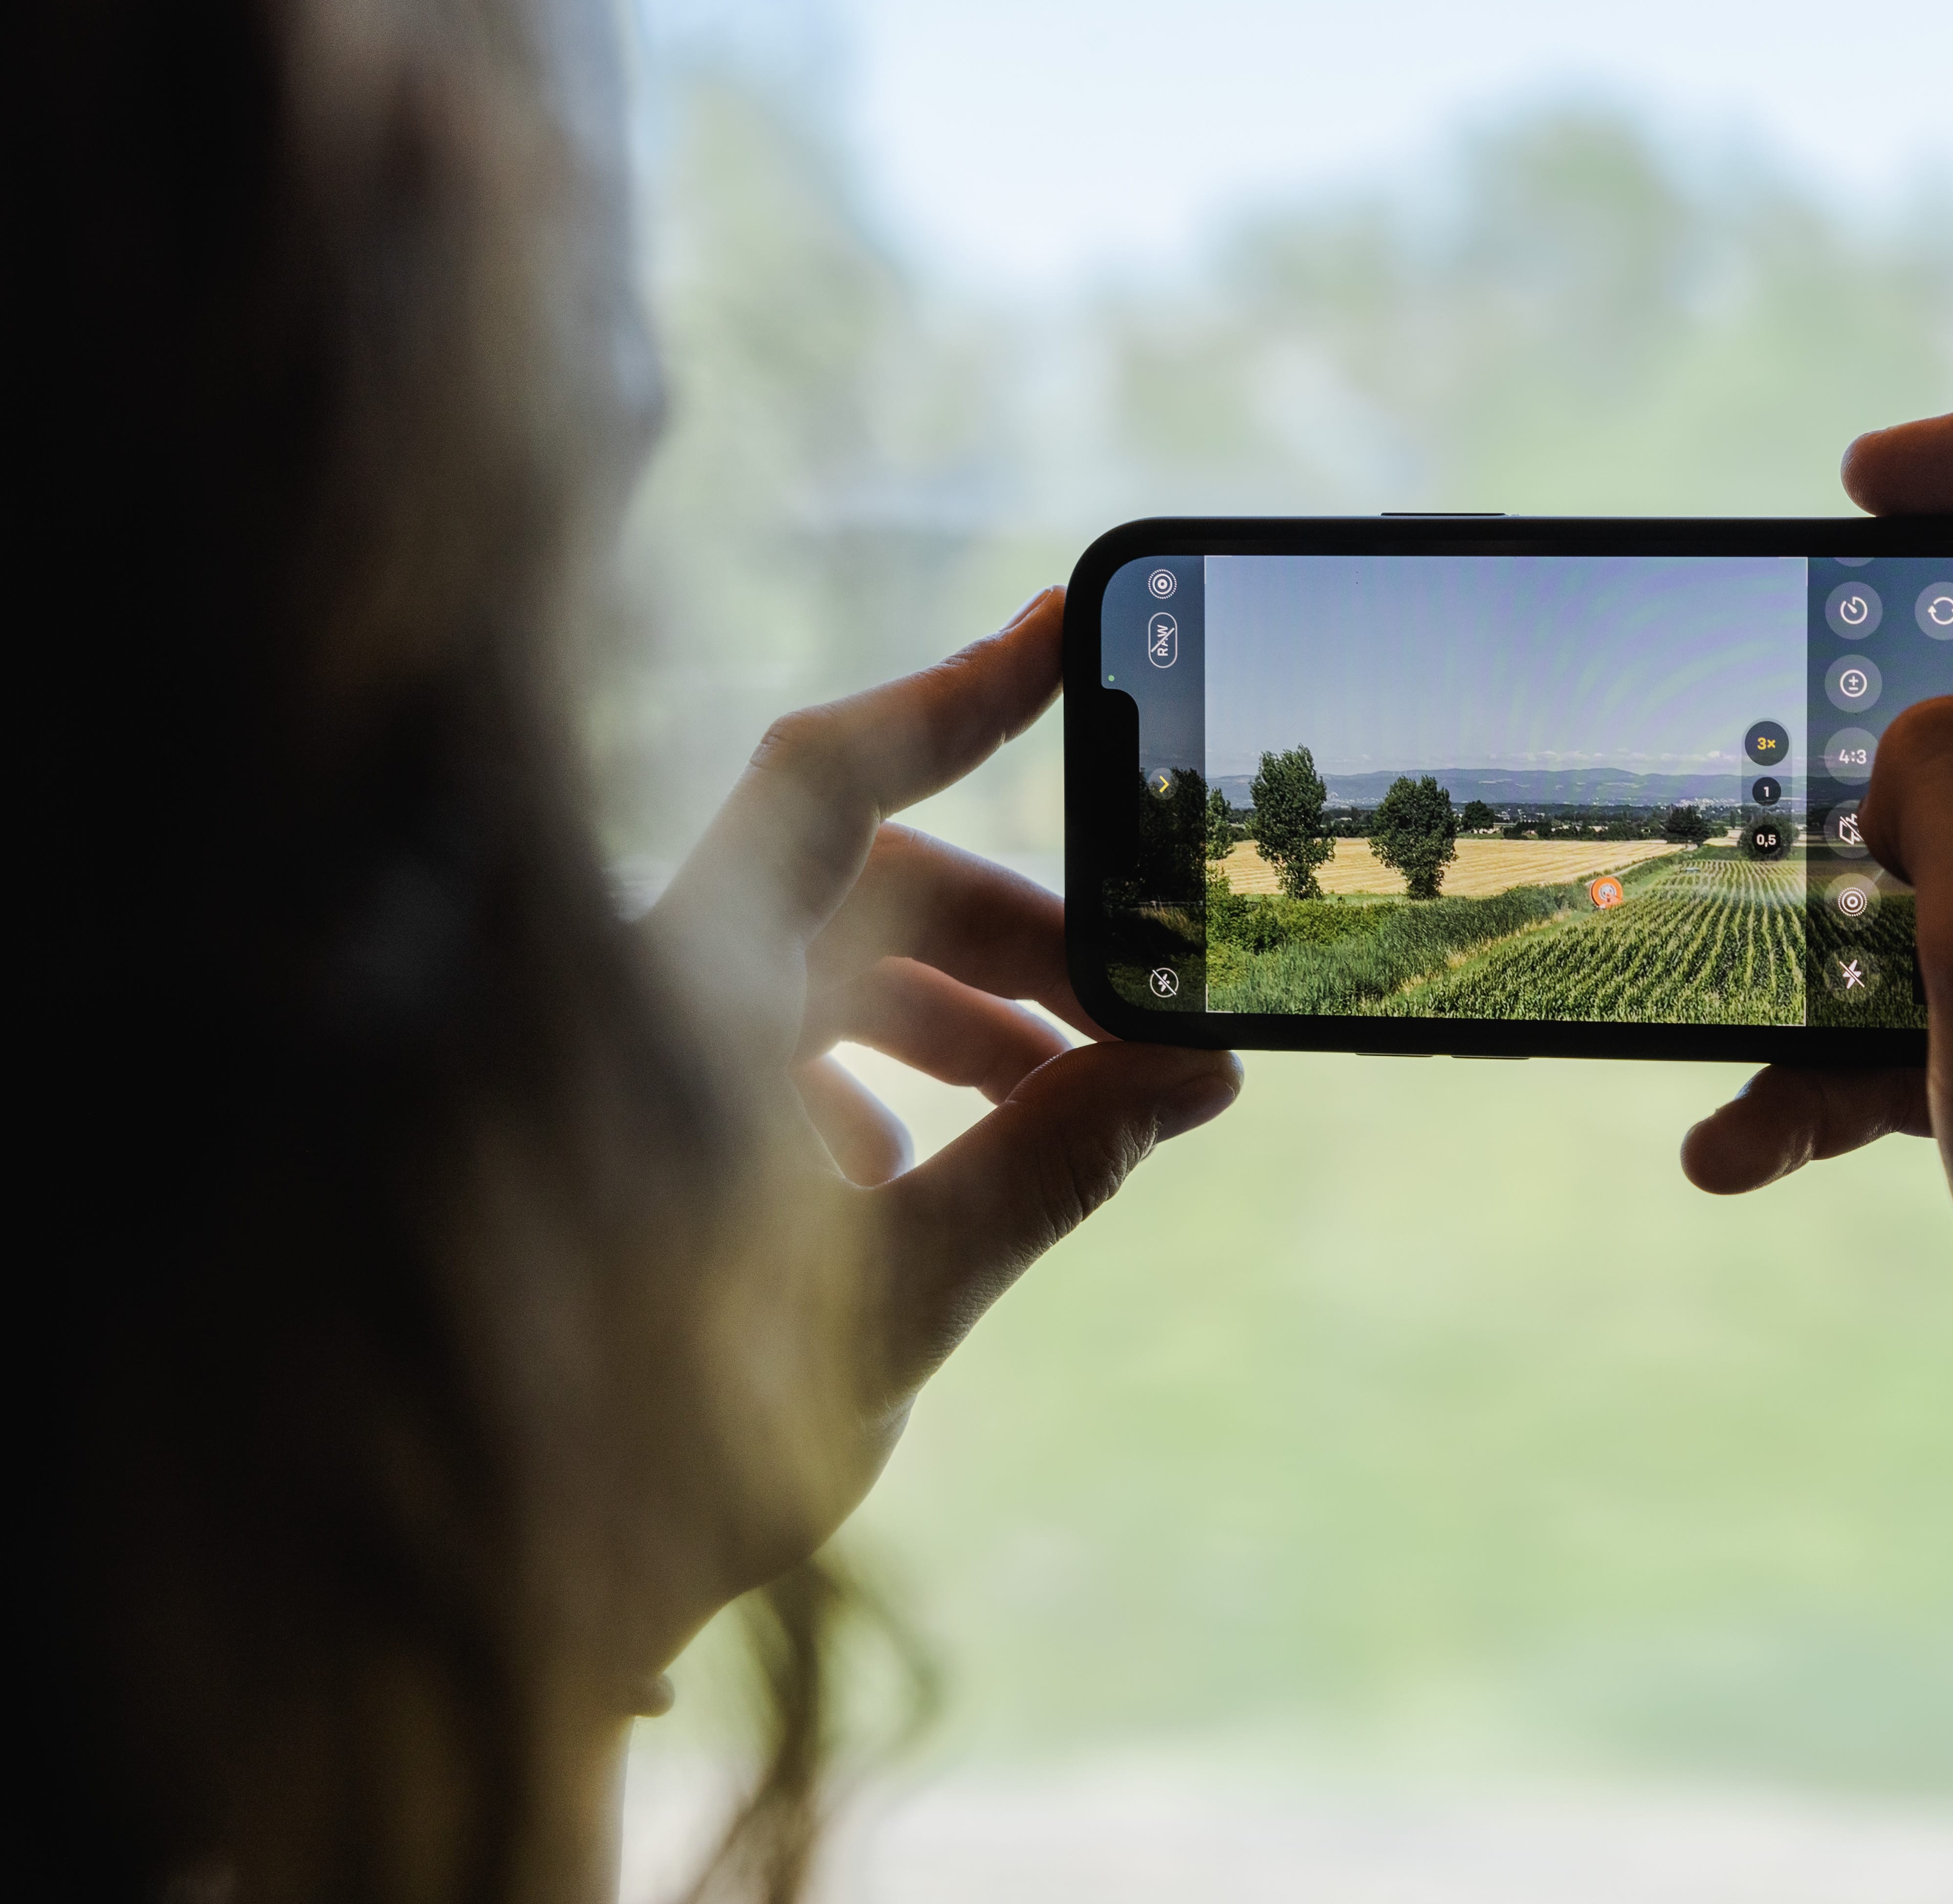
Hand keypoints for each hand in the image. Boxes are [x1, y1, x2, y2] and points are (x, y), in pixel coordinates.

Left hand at [640, 588, 1239, 1624]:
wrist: (479, 1591)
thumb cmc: (658, 1445)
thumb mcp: (897, 1301)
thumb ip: (1047, 1166)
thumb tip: (1198, 1067)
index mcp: (683, 999)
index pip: (829, 777)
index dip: (955, 692)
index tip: (1070, 637)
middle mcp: (636, 999)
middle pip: (855, 885)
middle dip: (1011, 937)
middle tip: (1131, 1015)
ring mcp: (620, 1062)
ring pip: (816, 968)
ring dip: (953, 1016)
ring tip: (1059, 1103)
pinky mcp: (617, 1126)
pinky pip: (755, 1046)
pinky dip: (863, 1077)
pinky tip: (906, 1176)